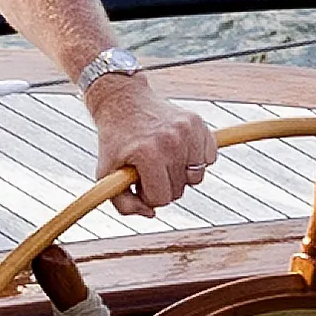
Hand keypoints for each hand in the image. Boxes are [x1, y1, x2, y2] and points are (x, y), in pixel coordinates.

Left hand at [91, 76, 218, 217]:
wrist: (123, 102)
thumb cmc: (115, 142)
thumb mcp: (106, 175)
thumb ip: (124, 204)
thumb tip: (152, 214)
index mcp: (148, 153)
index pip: (161, 199)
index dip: (147, 195)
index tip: (138, 181)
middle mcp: (171, 140)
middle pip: (179, 190)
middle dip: (162, 185)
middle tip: (147, 168)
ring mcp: (187, 130)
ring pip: (196, 177)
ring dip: (179, 174)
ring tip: (162, 159)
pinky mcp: (198, 123)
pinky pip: (209, 159)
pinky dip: (195, 160)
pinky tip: (176, 150)